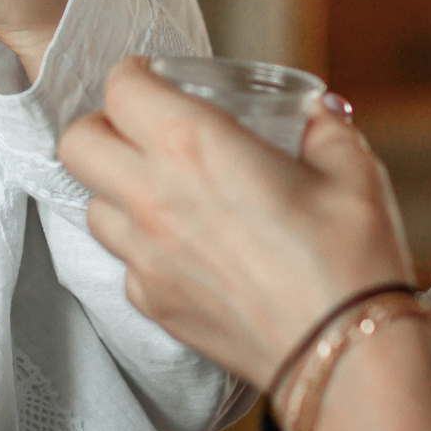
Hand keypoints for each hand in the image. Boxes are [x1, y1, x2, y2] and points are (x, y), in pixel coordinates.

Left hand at [60, 59, 412, 385]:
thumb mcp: (352, 171)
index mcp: (195, 145)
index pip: (121, 88)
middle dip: (103, 126)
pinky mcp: (151, 302)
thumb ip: (322, 130)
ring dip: (117, 188)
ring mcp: (145, 255)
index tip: (153, 78)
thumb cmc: (350, 259)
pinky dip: (142, 247)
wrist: (343, 354)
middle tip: (141, 129)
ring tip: (163, 190)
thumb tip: (315, 116)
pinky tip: (185, 247)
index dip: (134, 75)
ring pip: (92, 204)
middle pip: (78, 142)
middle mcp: (155, 196)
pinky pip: (123, 261)